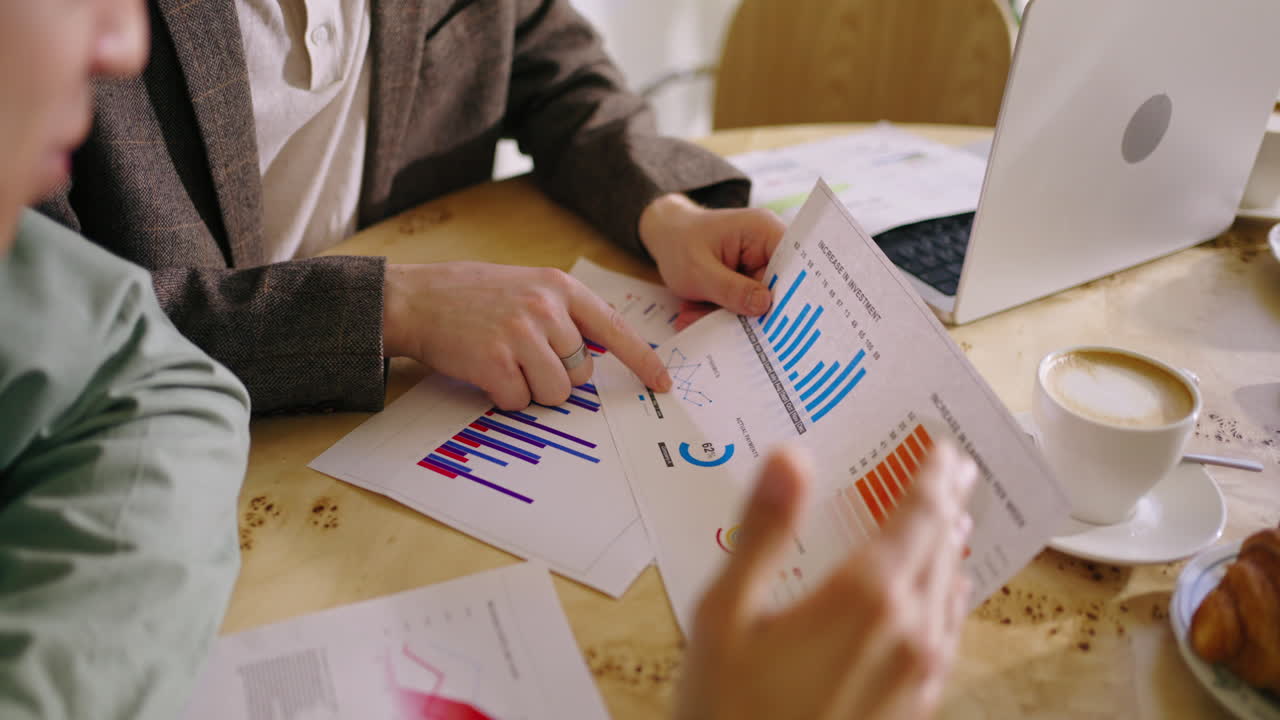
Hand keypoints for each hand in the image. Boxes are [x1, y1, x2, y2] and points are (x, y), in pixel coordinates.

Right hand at [383, 262, 671, 409]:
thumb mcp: (525, 286)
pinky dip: (503, 398)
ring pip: (555, 393)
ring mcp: (520, 334)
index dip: (642, 361)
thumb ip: (562, 314)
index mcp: (559, 287)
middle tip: (521, 357)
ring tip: (503, 364)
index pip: (614, 329)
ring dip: (531, 390)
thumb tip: (592, 359)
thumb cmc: (469, 296)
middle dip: (556, 377)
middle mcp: (545, 308)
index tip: (662, 384)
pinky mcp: (495, 361)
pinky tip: (484, 372)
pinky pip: (519, 402)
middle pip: (581, 373)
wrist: (414, 298)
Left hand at [639, 194, 785, 321]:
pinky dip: (721, 312)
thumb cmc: (678, 244)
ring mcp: (759, 264)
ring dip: (729, 316)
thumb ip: (731, 289)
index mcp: (764, 231)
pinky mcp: (749, 279)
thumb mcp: (699, 270)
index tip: (779, 324)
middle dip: (750, 315)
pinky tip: (694, 313)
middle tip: (723, 333)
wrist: (664, 236)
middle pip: (777, 290)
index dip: (792, 295)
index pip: (794, 265)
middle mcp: (768, 247)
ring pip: (758, 303)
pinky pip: (745, 303)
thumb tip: (765, 306)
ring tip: (693, 317)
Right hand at [674, 440, 976, 719]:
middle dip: (945, 504)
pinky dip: (946, 599)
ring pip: (949, 594)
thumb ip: (763, 531)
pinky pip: (945, 637)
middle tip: (953, 471)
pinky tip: (942, 598)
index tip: (946, 447)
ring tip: (948, 521)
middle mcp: (908, 631)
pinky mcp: (914, 710)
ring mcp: (918, 676)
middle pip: (941, 549)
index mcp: (866, 597)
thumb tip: (790, 458)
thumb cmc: (728, 711)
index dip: (935, 476)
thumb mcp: (725, 614)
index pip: (918, 517)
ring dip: (949, 550)